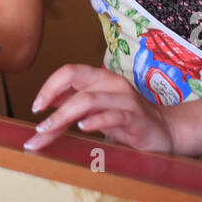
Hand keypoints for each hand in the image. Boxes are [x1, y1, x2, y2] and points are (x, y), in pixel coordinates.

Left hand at [24, 63, 175, 153]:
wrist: (165, 131)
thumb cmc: (126, 119)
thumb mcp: (97, 109)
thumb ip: (73, 103)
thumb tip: (46, 101)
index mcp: (100, 78)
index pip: (70, 71)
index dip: (49, 86)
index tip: (36, 106)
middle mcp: (112, 83)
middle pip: (76, 81)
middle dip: (50, 99)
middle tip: (37, 124)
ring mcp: (125, 99)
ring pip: (89, 100)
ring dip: (64, 115)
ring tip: (49, 130)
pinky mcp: (136, 118)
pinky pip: (113, 116)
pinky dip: (95, 121)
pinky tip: (83, 128)